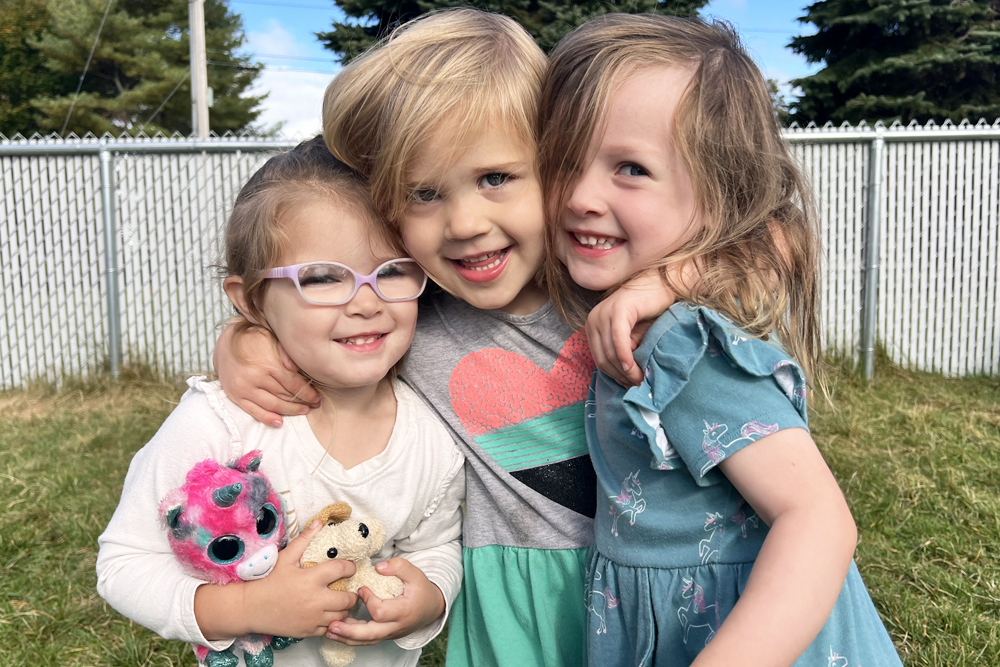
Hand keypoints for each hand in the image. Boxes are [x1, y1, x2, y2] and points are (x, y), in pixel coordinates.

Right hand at [195, 520, 358, 639]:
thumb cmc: (268, 581)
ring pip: (342, 615)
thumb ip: (304, 540)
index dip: (350, 567)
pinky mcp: (308, 632)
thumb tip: (320, 522)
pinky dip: (333, 622)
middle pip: (348, 598)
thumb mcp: (285, 558)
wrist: (250, 608)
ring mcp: (313, 618)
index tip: (350, 567)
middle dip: (352, 593)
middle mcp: (315, 600)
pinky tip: (329, 614)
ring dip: (344, 608)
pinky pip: (330, 629)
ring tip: (340, 602)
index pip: (342, 570)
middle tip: (349, 588)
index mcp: (311, 579)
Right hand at [214, 321, 320, 425]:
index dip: (307, 392)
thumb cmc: (253, 339)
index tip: (317, 397)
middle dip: (302, 401)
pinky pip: (253, 411)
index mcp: (267, 363)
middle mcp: (255, 378)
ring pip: (272, 405)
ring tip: (303, 411)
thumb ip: (285, 351)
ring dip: (289, 410)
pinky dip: (267, 417)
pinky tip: (279, 422)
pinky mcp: (236, 396)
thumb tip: (297, 367)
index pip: (292, 383)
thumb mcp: (271, 337)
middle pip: (284, 395)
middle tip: (314, 405)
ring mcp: (244, 389)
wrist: (224, 344)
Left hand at [325, 559, 444, 645]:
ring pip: (366, 641)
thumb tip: (379, 567)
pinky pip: (365, 641)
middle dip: (350, 631)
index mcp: (403, 611)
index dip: (369, 601)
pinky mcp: (383, 635)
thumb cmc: (421, 590)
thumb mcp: (415, 573)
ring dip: (346, 638)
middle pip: (371, 635)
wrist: (430, 608)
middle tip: (332, 625)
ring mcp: (389, 634)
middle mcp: (395, 626)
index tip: (360, 588)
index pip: (381, 612)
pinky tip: (336, 632)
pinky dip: (351, 638)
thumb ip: (399, 567)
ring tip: (328, 631)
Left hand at [587, 271, 674, 386]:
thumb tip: (623, 381)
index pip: (598, 359)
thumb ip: (623, 353)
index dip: (613, 376)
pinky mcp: (618, 310)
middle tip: (637, 386)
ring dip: (625, 371)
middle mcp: (593, 319)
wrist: (662, 285)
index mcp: (592, 326)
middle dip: (620, 376)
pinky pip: (618, 340)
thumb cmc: (649, 312)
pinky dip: (625, 356)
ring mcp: (603, 313)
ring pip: (610, 352)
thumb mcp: (632, 336)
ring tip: (640, 380)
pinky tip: (632, 367)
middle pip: (602, 358)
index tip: (629, 386)